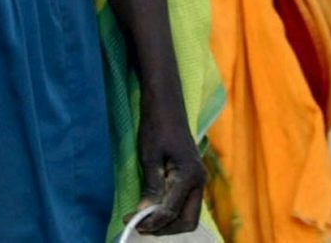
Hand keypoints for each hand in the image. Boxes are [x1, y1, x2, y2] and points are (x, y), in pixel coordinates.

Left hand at [133, 102, 206, 235]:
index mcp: (189, 176)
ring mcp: (198, 180)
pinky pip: (186, 204)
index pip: (171, 211)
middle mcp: (199, 181)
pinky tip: (155, 209)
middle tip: (140, 226)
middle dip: (165, 228)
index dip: (151, 221)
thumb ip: (151, 188)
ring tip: (145, 221)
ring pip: (188, 214)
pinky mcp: (192, 178)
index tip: (131, 222)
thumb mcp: (149, 157)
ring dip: (168, 222)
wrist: (166, 103)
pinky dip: (172, 212)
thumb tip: (145, 214)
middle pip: (187, 221)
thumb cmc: (155, 126)